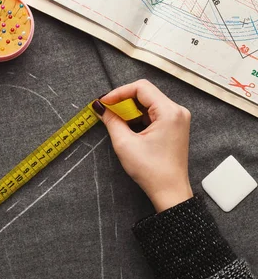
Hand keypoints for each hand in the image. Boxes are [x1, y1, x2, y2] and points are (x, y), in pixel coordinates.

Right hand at [92, 79, 192, 211]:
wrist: (169, 191)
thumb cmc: (151, 170)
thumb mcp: (125, 144)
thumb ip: (112, 121)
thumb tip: (100, 108)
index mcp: (169, 112)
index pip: (141, 87)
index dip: (119, 92)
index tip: (104, 102)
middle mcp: (177, 111)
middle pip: (146, 93)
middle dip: (124, 101)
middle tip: (107, 111)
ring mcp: (177, 119)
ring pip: (149, 103)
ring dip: (130, 110)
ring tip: (115, 121)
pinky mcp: (174, 127)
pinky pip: (154, 113)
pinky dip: (138, 117)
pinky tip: (127, 127)